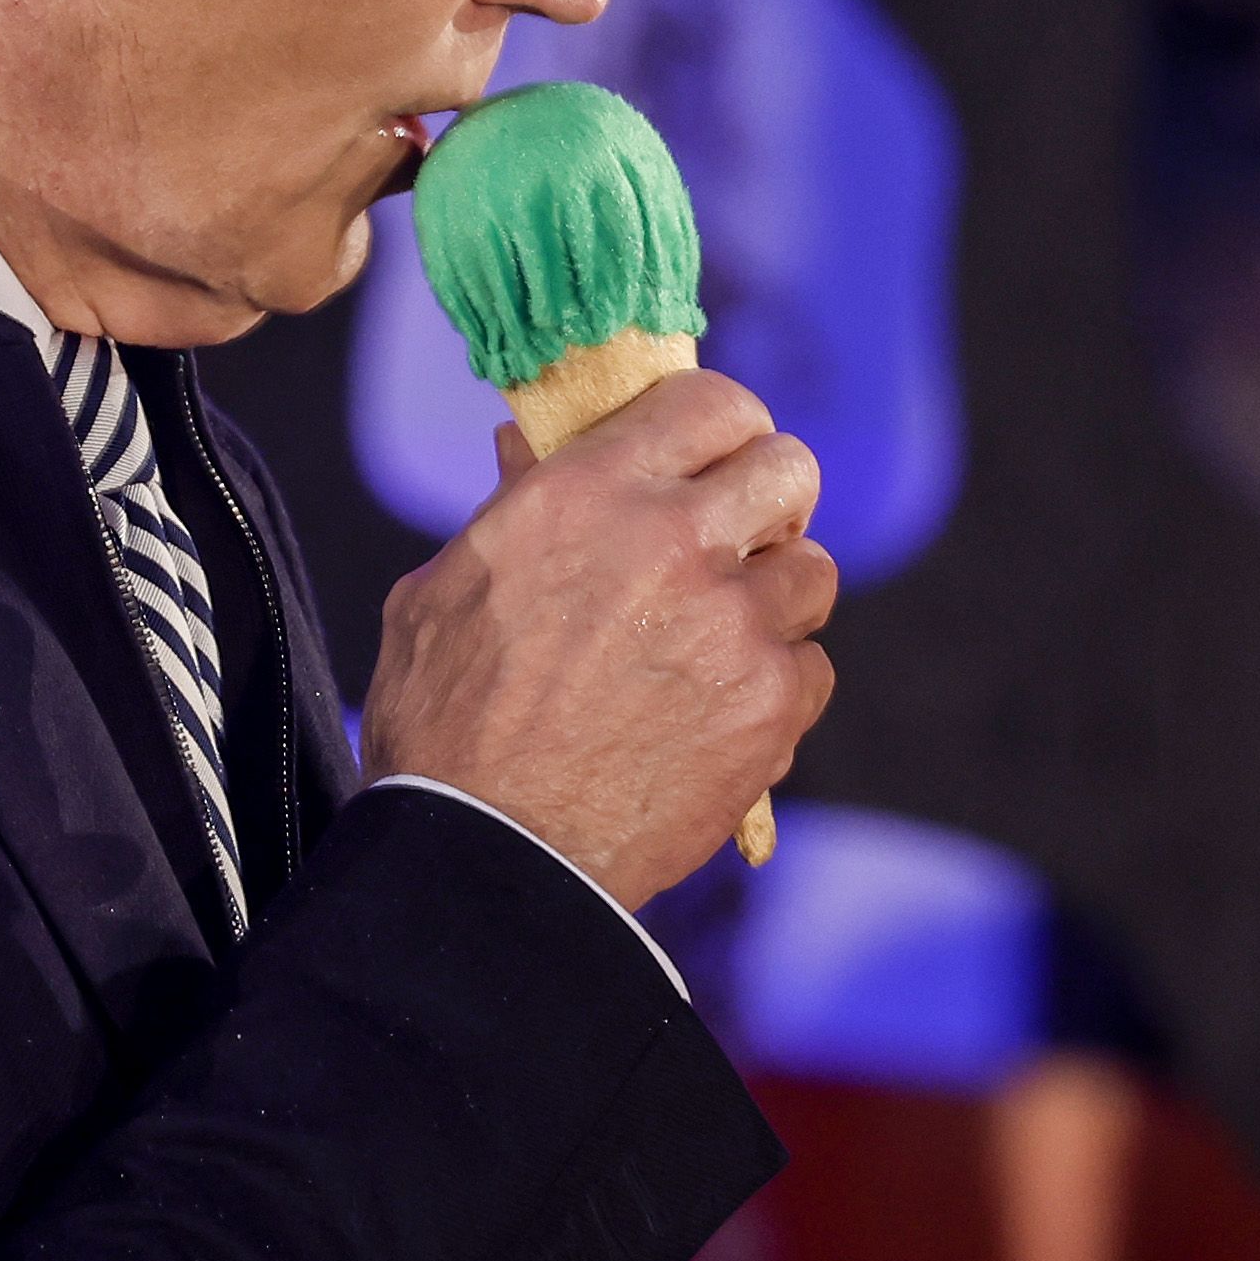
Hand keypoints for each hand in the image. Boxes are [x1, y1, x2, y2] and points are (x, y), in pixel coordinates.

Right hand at [363, 371, 835, 905]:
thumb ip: (510, 509)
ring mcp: (734, 623)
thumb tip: (526, 443)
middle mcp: (675, 541)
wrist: (490, 857)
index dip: (723, 428)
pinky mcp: (770, 703)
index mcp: (589, 492)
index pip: (713, 403)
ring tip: (718, 644)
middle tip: (738, 542)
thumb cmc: (446, 728)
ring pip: (812, 574)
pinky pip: (812, 668)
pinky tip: (717, 716)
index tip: (714, 460)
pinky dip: (776, 690)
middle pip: (790, 469)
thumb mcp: (446, 591)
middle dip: (770, 502)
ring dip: (775, 602)